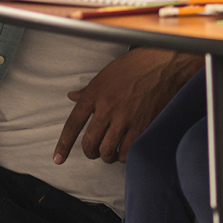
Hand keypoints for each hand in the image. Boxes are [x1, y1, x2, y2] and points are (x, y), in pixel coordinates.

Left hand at [53, 48, 198, 162]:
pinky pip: (128, 151)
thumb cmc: (135, 65)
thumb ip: (89, 90)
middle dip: (90, 152)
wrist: (164, 63)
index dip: (63, 145)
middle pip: (89, 143)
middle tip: (95, 152)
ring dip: (107, 156)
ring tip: (112, 151)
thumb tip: (72, 96)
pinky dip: (125, 155)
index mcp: (95, 93)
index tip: (58, 159)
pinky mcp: (143, 125)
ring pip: (108, 150)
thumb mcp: (106, 74)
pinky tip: (127, 149)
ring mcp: (125, 118)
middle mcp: (107, 108)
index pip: (73, 124)